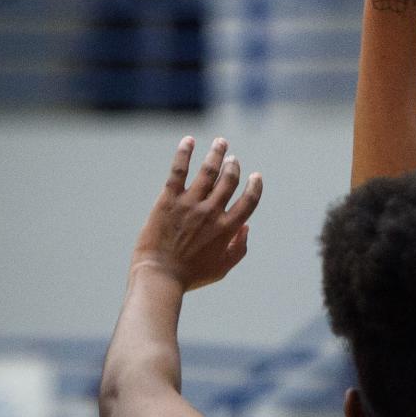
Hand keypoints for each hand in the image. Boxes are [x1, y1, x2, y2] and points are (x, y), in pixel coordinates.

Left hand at [131, 137, 262, 291]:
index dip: (255, 186)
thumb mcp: (222, 268)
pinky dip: (185, 153)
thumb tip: (246, 228)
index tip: (255, 176)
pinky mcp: (169, 199)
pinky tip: (189, 141)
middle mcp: (212, 212)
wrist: (160, 275)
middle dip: (234, 166)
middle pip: (229, 180)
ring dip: (217, 153)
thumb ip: (239, 248)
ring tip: (221, 143)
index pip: (249, 201)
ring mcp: (190, 203)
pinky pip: (179, 170)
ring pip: (208, 170)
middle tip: (233, 159)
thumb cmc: (191, 275)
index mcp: (227, 229)